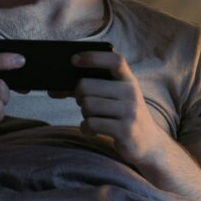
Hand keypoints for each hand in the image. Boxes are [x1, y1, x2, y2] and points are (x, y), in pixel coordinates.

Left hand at [70, 51, 169, 165]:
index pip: (114, 60)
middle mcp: (131, 93)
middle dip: (79, 96)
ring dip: (84, 114)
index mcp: (128, 80)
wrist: (148, 143)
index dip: (93, 57)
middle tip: (85, 104)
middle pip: (86, 86)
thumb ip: (87, 88)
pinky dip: (86, 128)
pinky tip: (93, 130)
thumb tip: (52, 91)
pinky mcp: (125, 131)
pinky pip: (91, 124)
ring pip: (87, 105)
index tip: (74, 60)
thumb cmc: (121, 115)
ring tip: (94, 118)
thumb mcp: (112, 97)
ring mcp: (130, 112)